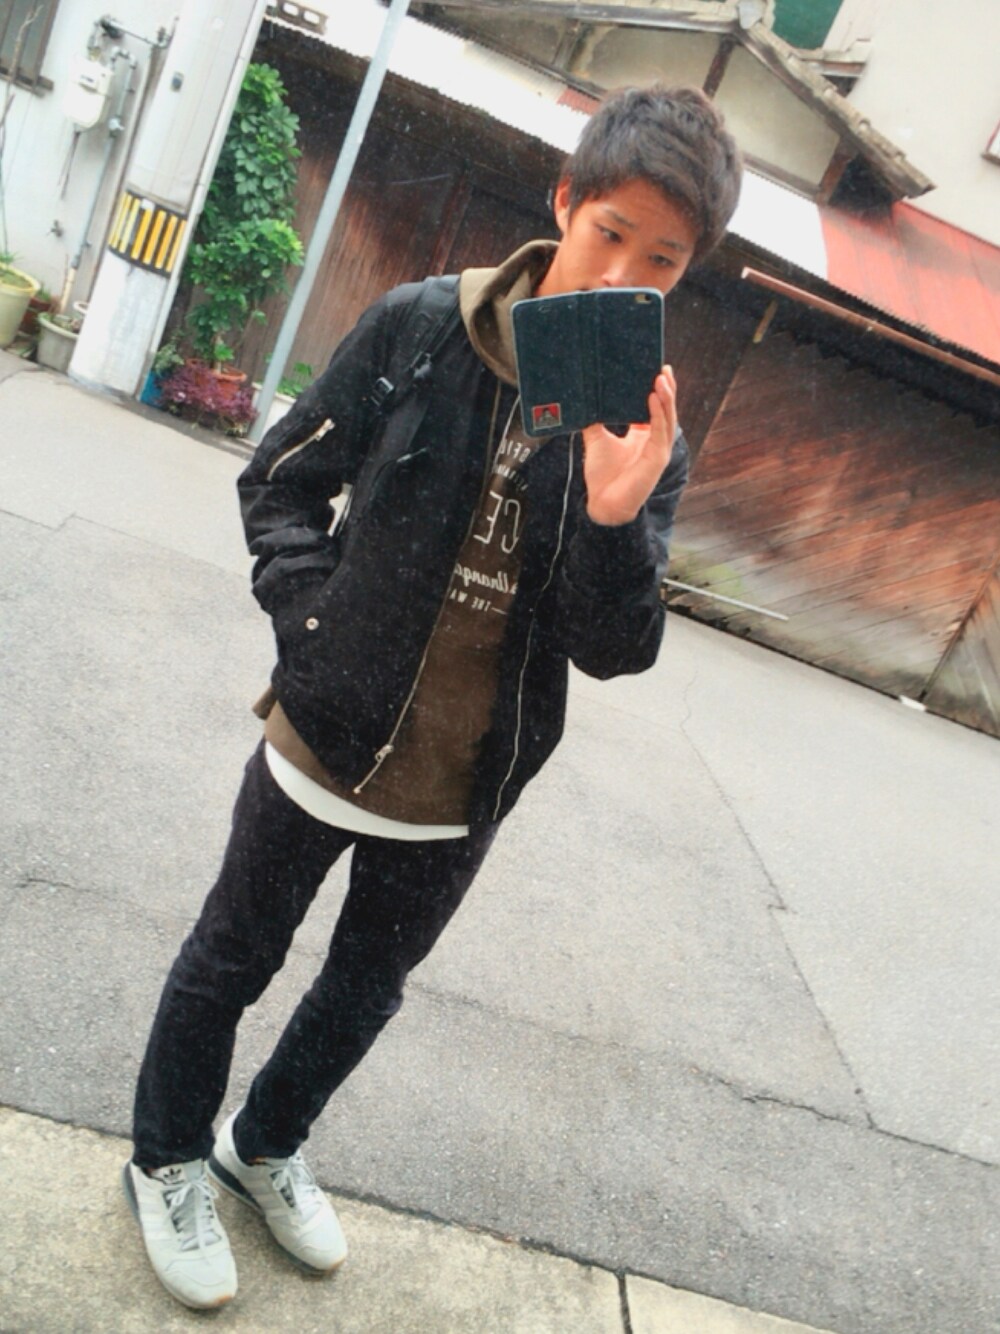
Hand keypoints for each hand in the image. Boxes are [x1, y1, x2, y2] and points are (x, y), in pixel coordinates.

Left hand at [581, 365, 676, 525]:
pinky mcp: (657, 459)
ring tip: (661, 378)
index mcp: (643, 436)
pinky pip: (660, 432)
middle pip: (665, 410)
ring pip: (668, 418)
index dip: (658, 391)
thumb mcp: (596, 440)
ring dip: (666, 397)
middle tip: (664, 368)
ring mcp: (658, 450)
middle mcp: (654, 441)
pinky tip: (653, 397)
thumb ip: (595, 421)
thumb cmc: (602, 476)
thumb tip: (585, 399)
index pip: (655, 409)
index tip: (655, 370)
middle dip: (667, 388)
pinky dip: (658, 414)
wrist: (602, 503)